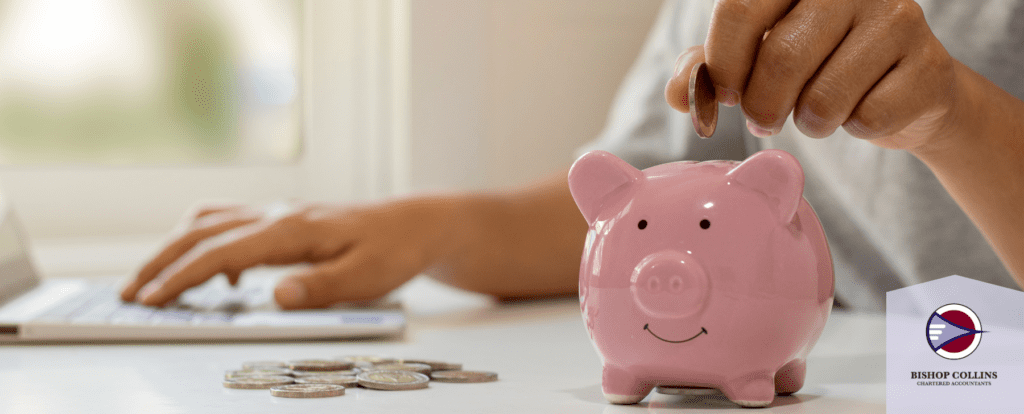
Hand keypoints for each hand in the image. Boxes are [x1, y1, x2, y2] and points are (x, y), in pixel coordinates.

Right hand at [120, 198, 464, 308]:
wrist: (417, 224)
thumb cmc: (394, 249)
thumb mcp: (366, 277)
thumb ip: (320, 287)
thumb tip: (274, 295)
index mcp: (291, 228)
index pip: (221, 252)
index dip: (182, 277)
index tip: (151, 300)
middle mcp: (278, 214)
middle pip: (202, 232)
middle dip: (161, 262)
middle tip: (130, 293)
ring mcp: (280, 213)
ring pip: (211, 222)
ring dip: (177, 248)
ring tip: (154, 280)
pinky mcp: (286, 221)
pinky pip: (232, 224)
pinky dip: (209, 244)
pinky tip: (220, 276)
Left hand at [665, 0, 961, 150]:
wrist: (906, 89)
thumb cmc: (821, 65)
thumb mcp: (756, 58)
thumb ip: (711, 68)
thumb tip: (682, 95)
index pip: (739, 7)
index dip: (723, 63)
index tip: (725, 93)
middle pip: (780, 57)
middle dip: (762, 105)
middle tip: (764, 118)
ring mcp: (899, 18)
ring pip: (823, 98)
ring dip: (808, 123)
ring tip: (816, 113)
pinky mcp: (929, 66)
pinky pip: (867, 118)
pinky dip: (853, 130)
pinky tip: (861, 110)